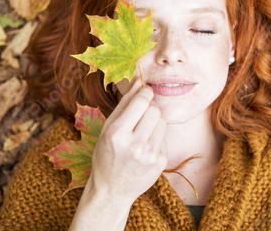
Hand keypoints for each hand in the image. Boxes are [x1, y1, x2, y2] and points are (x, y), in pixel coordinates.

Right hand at [88, 78, 167, 200]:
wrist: (112, 190)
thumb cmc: (106, 154)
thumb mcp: (107, 128)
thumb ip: (124, 103)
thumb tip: (139, 80)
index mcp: (117, 133)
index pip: (141, 102)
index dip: (146, 92)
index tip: (145, 91)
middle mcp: (134, 145)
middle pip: (155, 110)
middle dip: (150, 108)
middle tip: (141, 114)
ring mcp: (149, 155)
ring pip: (162, 122)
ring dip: (154, 122)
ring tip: (141, 133)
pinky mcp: (160, 162)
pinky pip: (164, 137)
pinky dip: (156, 137)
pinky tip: (144, 147)